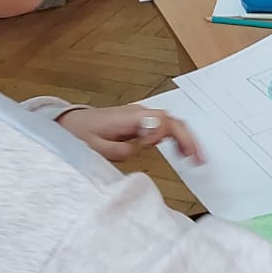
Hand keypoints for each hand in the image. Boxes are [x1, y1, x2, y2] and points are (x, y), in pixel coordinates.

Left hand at [57, 105, 202, 163]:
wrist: (72, 123)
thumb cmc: (81, 132)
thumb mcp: (92, 145)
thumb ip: (114, 149)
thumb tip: (134, 152)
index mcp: (130, 116)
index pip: (158, 119)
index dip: (161, 132)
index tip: (150, 146)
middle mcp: (140, 114)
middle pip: (172, 121)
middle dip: (187, 138)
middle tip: (198, 158)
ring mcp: (143, 118)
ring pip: (173, 124)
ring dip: (186, 139)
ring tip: (197, 158)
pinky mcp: (142, 124)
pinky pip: (166, 128)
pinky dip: (178, 139)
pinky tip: (184, 152)